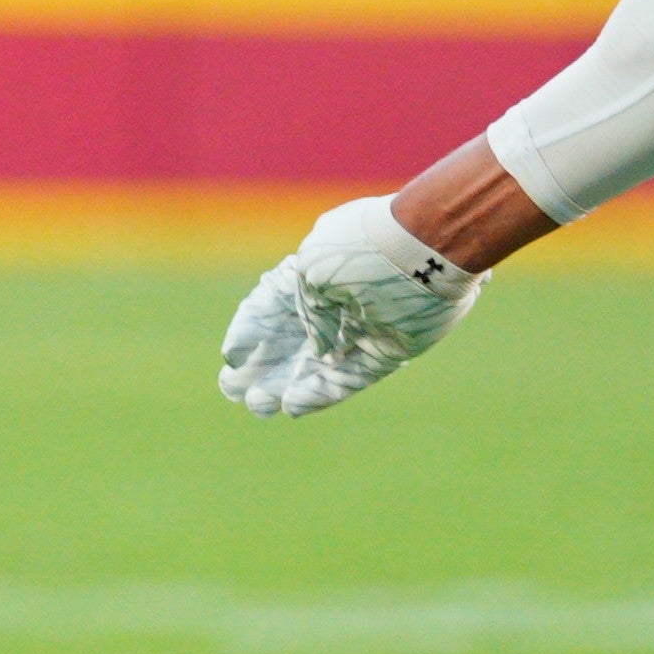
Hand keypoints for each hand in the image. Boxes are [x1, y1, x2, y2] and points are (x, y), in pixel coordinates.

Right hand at [217, 196, 483, 418]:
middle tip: (233, 388)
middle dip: (264, 365)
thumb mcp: (312, 268)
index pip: (274, 303)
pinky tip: (292, 405)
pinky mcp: (389, 352)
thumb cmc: (362, 248)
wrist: (422, 250)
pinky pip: (350, 378)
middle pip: (294, 340)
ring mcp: (365, 327)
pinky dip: (321, 393)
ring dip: (287, 384)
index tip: (232, 355)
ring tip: (258, 405)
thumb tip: (317, 349)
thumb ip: (303, 309)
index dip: (250, 329)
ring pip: (319, 366)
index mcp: (318, 270)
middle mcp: (340, 300)